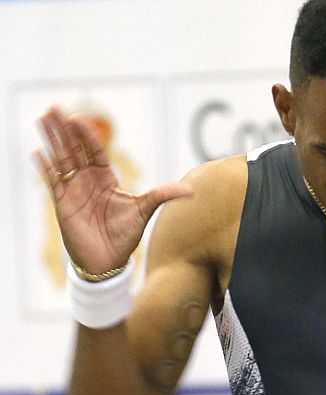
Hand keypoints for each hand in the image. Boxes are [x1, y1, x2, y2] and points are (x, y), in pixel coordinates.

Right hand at [33, 106, 192, 273]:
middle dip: (63, 129)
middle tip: (54, 108)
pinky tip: (38, 151)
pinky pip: (52, 181)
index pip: (94, 150)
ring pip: (60, 159)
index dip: (86, 134)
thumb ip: (163, 195)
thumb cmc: (125, 235)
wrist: (109, 260)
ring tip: (42, 118)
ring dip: (51, 140)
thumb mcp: (145, 210)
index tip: (78, 117)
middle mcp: (87, 180)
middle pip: (73, 148)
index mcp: (105, 177)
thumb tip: (191, 190)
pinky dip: (45, 167)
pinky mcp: (62, 204)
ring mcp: (73, 190)